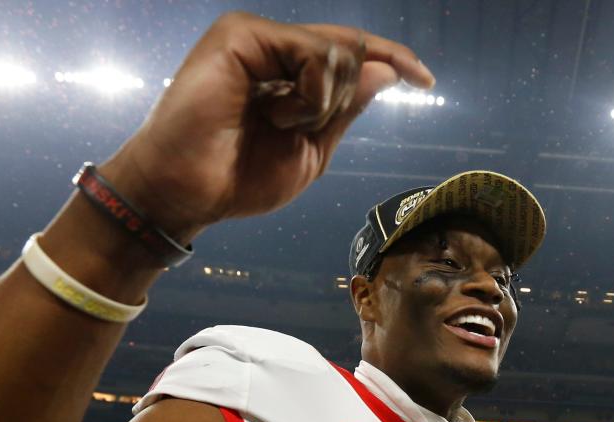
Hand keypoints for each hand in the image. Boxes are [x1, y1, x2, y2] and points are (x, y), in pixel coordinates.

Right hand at [106, 11, 433, 237]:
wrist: (187, 194)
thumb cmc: (238, 179)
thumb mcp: (310, 150)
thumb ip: (345, 109)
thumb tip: (386, 70)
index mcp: (287, 73)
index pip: (350, 54)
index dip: (391, 59)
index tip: (425, 80)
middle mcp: (273, 48)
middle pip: (349, 50)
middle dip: (341, 99)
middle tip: (300, 129)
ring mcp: (257, 37)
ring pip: (336, 50)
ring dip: (322, 103)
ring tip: (278, 125)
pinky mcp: (239, 34)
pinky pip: (311, 52)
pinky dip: (310, 93)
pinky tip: (279, 115)